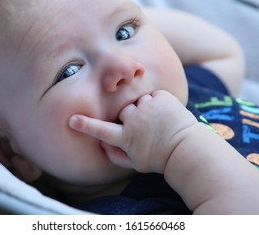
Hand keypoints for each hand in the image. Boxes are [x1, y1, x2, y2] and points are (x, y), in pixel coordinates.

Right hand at [69, 90, 197, 172]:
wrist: (186, 148)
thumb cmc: (158, 158)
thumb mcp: (135, 163)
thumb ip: (115, 155)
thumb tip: (100, 144)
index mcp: (127, 138)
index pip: (102, 130)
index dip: (86, 125)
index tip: (72, 120)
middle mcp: (135, 121)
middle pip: (122, 110)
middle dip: (129, 115)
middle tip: (144, 127)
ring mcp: (149, 107)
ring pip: (138, 101)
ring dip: (145, 109)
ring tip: (157, 122)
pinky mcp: (162, 98)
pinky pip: (153, 95)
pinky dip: (158, 103)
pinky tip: (165, 115)